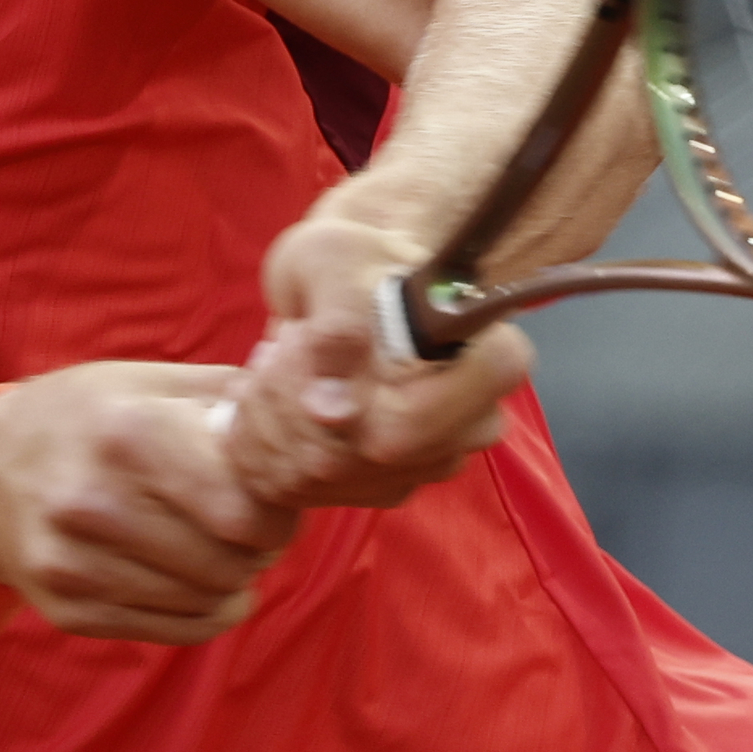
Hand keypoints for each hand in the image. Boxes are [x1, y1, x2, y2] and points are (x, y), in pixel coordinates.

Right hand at [0, 362, 299, 643]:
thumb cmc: (86, 416)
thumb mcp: (148, 382)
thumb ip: (230, 397)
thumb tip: (309, 414)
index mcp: (126, 434)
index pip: (242, 510)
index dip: (278, 513)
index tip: (276, 501)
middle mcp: (93, 503)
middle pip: (229, 562)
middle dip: (260, 549)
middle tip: (256, 529)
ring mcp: (74, 564)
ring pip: (207, 601)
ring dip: (235, 581)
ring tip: (226, 550)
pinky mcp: (67, 610)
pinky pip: (175, 631)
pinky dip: (206, 612)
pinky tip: (200, 582)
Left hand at [224, 218, 532, 508]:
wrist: (346, 282)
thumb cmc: (352, 259)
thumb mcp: (336, 261)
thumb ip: (339, 326)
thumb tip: (332, 412)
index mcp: (488, 361)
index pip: (417, 422)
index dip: (356, 407)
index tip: (306, 355)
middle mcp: (472, 423)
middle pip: (369, 456)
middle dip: (296, 410)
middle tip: (270, 350)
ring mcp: (430, 461)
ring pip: (332, 478)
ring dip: (274, 425)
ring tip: (266, 366)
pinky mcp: (386, 484)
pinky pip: (313, 492)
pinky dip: (269, 448)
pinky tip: (264, 400)